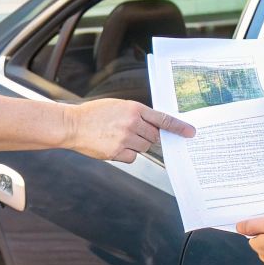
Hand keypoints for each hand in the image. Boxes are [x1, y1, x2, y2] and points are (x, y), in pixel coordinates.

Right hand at [66, 99, 194, 163]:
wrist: (72, 125)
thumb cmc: (94, 114)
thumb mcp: (118, 107)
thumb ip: (136, 115)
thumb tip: (153, 128)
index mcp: (134, 109)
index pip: (162, 119)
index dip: (178, 127)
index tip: (190, 132)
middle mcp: (132, 123)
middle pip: (153, 137)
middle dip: (146, 136)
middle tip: (131, 132)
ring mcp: (125, 138)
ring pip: (143, 147)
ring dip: (135, 145)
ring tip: (117, 137)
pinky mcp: (117, 151)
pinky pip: (132, 157)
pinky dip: (125, 154)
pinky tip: (112, 146)